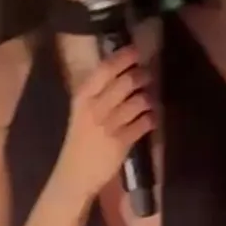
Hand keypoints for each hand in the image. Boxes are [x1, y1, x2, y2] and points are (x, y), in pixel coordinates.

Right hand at [52, 47, 154, 200]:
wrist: (74, 175)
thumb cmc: (79, 141)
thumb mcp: (82, 113)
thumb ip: (98, 95)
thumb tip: (123, 72)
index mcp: (82, 98)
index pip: (104, 71)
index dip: (123, 58)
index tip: (136, 50)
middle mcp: (94, 109)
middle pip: (124, 83)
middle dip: (140, 76)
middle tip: (147, 75)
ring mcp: (108, 126)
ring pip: (137, 102)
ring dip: (147, 98)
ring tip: (148, 100)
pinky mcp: (121, 143)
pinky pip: (144, 124)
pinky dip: (150, 119)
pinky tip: (150, 120)